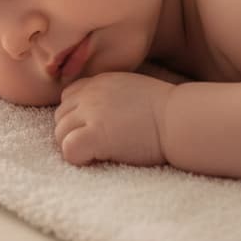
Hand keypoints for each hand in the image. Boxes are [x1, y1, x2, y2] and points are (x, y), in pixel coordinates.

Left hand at [54, 72, 172, 166]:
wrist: (180, 118)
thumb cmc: (165, 109)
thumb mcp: (132, 88)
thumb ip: (110, 95)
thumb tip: (101, 113)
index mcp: (100, 81)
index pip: (68, 97)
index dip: (76, 116)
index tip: (92, 128)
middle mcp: (91, 93)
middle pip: (60, 117)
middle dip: (72, 133)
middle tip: (95, 146)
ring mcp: (91, 113)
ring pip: (60, 134)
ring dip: (74, 146)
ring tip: (98, 154)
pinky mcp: (96, 135)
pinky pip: (68, 150)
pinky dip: (78, 158)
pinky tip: (96, 159)